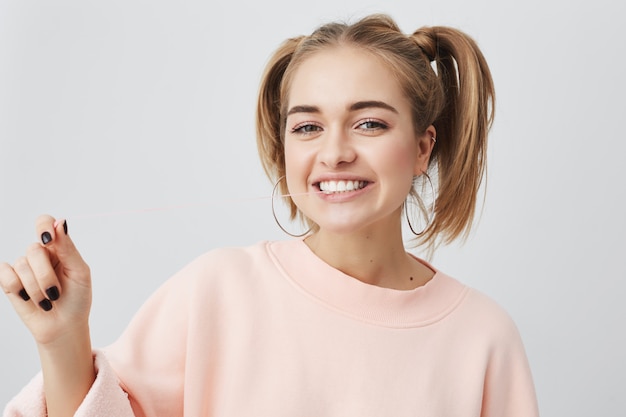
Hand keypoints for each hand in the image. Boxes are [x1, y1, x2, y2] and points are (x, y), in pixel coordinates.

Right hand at [0, 215, 91, 346]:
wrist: (64, 326)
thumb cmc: (77, 298)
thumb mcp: (79, 272)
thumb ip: (68, 248)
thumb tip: (60, 223)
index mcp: (59, 247)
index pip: (45, 223)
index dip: (43, 226)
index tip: (48, 239)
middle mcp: (40, 254)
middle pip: (34, 249)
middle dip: (46, 275)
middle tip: (56, 292)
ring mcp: (24, 267)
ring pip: (22, 265)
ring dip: (36, 288)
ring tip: (47, 300)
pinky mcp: (10, 282)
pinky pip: (6, 275)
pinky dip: (19, 289)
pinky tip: (29, 298)